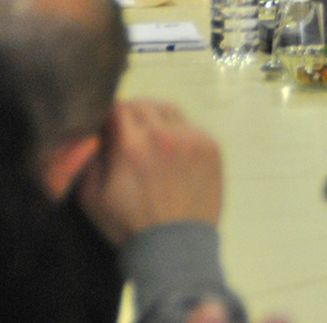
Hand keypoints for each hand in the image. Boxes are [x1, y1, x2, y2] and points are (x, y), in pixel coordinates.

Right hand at [75, 100, 222, 244]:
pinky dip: (179, 133)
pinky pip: (192, 128)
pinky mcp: (212, 147)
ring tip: (150, 138)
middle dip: (133, 113)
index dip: (111, 113)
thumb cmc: (130, 224)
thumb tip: (95, 137)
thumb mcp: (92, 197)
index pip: (120, 107)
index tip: (108, 124)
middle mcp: (165, 134)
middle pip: (146, 105)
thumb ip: (90, 161)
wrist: (176, 245)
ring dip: (157, 119)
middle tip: (127, 128)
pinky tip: (172, 151)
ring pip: (171, 112)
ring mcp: (193, 139)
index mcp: (133, 144)